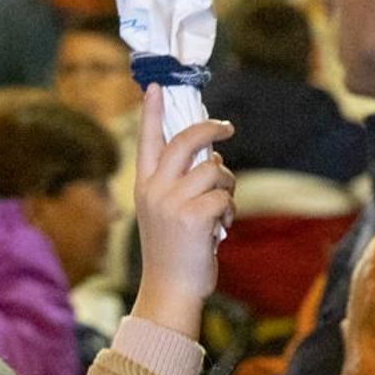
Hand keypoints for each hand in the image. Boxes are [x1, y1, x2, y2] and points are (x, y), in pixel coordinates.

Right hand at [129, 86, 235, 340]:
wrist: (170, 289)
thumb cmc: (173, 252)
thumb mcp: (164, 213)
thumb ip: (179, 184)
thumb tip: (210, 157)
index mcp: (144, 186)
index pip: (148, 140)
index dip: (153, 111)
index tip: (157, 86)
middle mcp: (154, 190)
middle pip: (186, 140)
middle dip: (210, 129)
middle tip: (226, 128)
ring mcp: (172, 202)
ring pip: (214, 169)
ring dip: (227, 184)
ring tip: (223, 208)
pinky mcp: (194, 216)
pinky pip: (225, 196)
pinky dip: (230, 210)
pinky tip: (222, 228)